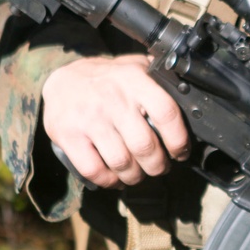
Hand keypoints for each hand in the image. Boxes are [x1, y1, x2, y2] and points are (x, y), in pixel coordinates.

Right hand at [41, 54, 189, 188]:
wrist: (60, 79)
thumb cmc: (105, 79)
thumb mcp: (133, 67)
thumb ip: (158, 79)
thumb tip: (189, 94)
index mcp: (133, 79)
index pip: (166, 113)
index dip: (178, 140)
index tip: (180, 152)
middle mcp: (112, 98)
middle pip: (145, 146)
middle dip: (157, 165)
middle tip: (159, 167)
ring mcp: (89, 119)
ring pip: (122, 162)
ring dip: (135, 176)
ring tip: (138, 174)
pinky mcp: (68, 136)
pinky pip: (94, 170)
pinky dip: (109, 181)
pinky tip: (115, 178)